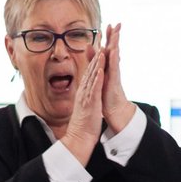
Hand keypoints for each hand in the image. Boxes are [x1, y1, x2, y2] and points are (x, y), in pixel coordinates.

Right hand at [61, 49, 104, 164]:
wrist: (79, 137)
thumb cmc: (84, 124)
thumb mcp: (86, 106)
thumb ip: (87, 97)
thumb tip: (87, 92)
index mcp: (84, 92)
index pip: (90, 72)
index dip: (94, 60)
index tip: (98, 48)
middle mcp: (84, 91)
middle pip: (90, 70)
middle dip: (96, 56)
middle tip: (100, 44)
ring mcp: (86, 96)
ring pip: (92, 77)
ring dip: (97, 63)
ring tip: (102, 50)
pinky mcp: (90, 103)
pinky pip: (94, 88)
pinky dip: (98, 78)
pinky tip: (101, 69)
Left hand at [99, 24, 135, 133]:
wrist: (114, 108)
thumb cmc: (106, 93)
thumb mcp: (98, 74)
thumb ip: (94, 60)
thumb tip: (89, 47)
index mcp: (108, 65)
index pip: (108, 47)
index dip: (108, 36)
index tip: (109, 24)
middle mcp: (112, 67)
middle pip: (113, 48)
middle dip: (115, 36)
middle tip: (117, 23)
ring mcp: (114, 73)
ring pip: (115, 55)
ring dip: (116, 44)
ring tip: (117, 33)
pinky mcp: (114, 80)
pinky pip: (114, 67)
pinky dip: (114, 58)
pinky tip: (114, 51)